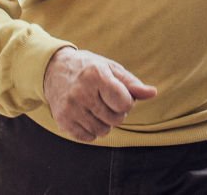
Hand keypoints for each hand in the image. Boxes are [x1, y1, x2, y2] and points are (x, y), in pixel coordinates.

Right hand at [42, 47, 156, 141]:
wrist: (53, 70)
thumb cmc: (89, 68)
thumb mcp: (111, 68)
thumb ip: (132, 83)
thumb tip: (153, 93)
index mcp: (96, 76)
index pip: (124, 103)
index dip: (127, 101)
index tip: (119, 94)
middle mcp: (81, 92)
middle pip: (116, 119)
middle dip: (117, 112)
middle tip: (107, 100)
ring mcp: (70, 108)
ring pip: (103, 131)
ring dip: (105, 122)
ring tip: (97, 107)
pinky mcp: (62, 120)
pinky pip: (88, 138)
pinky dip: (92, 130)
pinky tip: (87, 115)